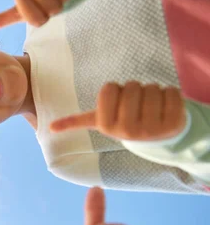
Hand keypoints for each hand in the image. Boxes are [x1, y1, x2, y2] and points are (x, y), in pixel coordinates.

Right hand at [50, 82, 186, 141]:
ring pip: (151, 87)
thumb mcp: (101, 122)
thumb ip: (76, 122)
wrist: (159, 138)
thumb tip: (50, 128)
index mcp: (107, 127)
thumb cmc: (125, 122)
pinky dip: (171, 94)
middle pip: (130, 85)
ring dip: (153, 91)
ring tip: (152, 107)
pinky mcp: (175, 122)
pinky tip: (167, 108)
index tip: (117, 105)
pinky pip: (171, 91)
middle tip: (137, 106)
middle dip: (134, 90)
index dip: (113, 91)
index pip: (108, 88)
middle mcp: (128, 130)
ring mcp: (153, 128)